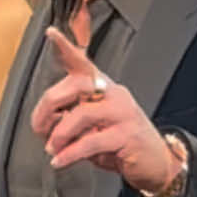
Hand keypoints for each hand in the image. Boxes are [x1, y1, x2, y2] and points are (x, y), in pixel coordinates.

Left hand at [31, 26, 180, 194]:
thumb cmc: (122, 143)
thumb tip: (45, 127)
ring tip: (53, 150)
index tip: (51, 34)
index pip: (82, 62)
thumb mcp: (93, 128)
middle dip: (48, 109)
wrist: (157, 163)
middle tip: (40, 129)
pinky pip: (90, 141)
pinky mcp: (127, 134)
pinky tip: (61, 160)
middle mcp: (114, 94)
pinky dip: (70, 153)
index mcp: (103, 87)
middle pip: (74, 87)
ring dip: (59, 135)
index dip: (65, 47)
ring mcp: (122, 112)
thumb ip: (70, 121)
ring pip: (80, 114)